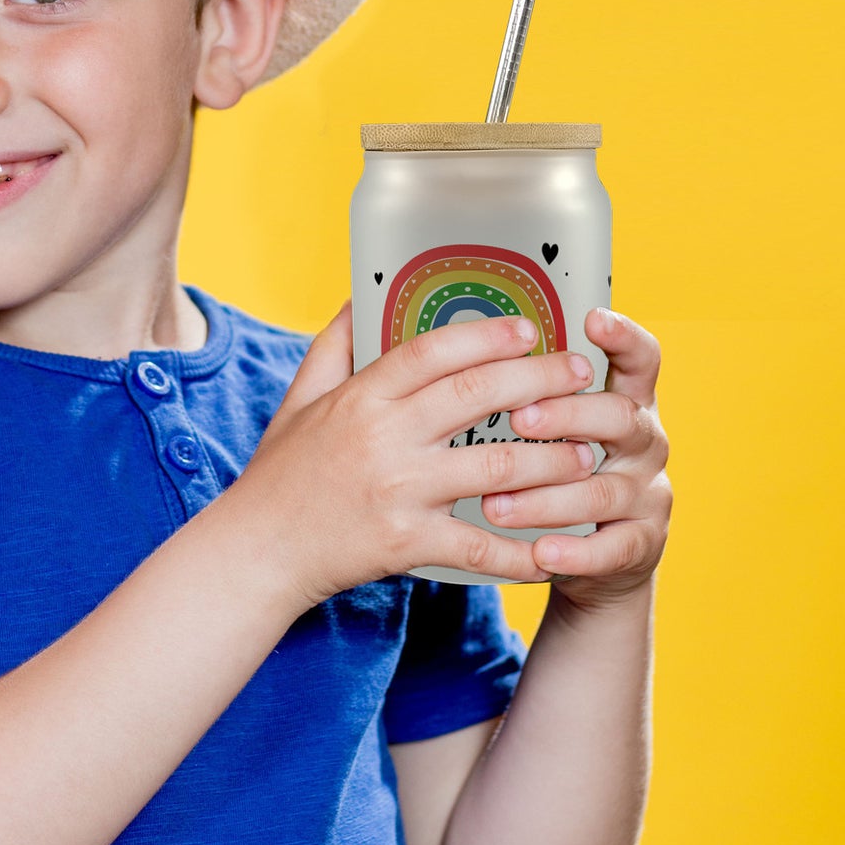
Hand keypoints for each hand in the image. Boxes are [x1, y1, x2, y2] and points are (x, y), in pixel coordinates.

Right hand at [227, 302, 600, 610]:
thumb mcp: (300, 396)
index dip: (485, 335)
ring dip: (551, 459)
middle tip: (580, 373)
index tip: (529, 327)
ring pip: (494, 469)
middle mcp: (382, 438)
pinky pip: (479, 546)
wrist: (257, 550)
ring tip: (587, 451)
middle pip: (475, 398)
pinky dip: (522, 552)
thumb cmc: (282, 470)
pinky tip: (556, 548)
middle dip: (538, 380)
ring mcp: (398, 492)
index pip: (431, 351)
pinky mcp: (407, 544)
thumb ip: (336, 344)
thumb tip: (363, 293)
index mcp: (360, 397)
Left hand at [490, 308, 670, 610]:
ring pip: (603, 490)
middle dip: (568, 415)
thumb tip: (474, 350)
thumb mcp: (560, 428)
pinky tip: (540, 553)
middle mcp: (645, 443)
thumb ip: (534, 392)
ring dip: (546, 497)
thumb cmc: (561, 473)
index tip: (592, 318)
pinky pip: (611, 549)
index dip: (624, 337)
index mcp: (626, 403)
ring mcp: (648, 496)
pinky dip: (574, 552)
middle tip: (519, 419)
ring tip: (494, 504)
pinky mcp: (641, 546)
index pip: (640, 360)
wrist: (598, 556)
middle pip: (619, 417)